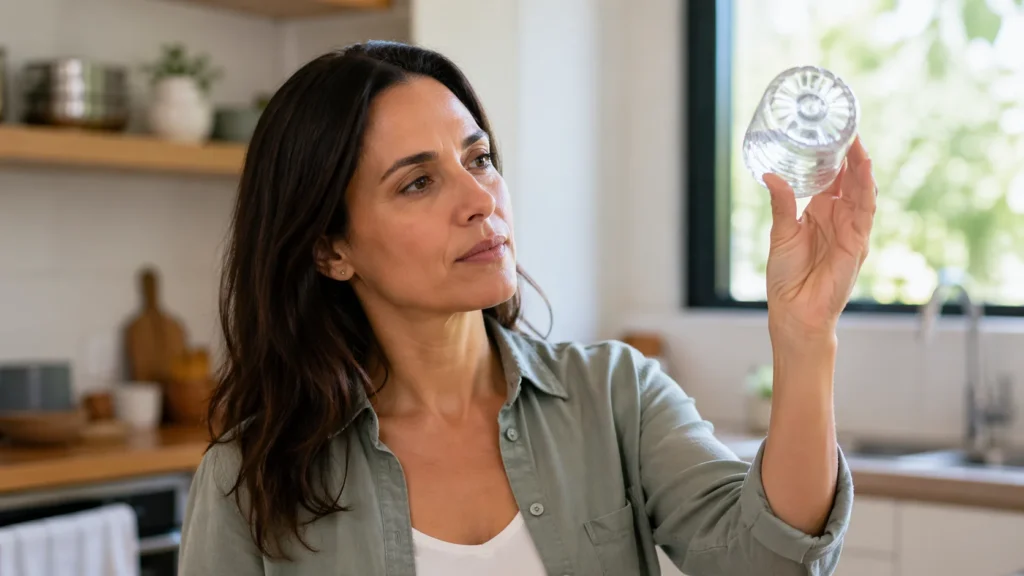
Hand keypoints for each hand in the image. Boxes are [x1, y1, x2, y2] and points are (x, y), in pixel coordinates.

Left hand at [764, 136, 876, 339]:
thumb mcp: (782, 233)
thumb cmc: (788, 277)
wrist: (795, 310)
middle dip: (851, 155)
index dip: (834, 156)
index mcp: (819, 213)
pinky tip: (865, 170)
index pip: (831, 178)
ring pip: (861, 191)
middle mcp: (838, 218)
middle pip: (850, 180)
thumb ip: (782, 204)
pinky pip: (865, 211)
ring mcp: (850, 229)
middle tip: (847, 128)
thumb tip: (771, 176)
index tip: (832, 133)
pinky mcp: (857, 242)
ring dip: (861, 167)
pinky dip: (866, 189)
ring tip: (857, 142)